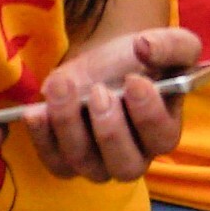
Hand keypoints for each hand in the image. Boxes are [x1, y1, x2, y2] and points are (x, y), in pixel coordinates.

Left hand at [27, 27, 201, 183]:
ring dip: (69, 126)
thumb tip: (145, 46)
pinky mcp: (66, 160)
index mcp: (165, 133)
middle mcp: (135, 158)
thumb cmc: (144, 61)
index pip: (161, 138)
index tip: (133, 80)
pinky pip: (54, 161)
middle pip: (125, 166)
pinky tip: (37, 111)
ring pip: (84, 163)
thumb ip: (170, 45)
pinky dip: (42, 138)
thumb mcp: (172, 44)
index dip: (147, 112)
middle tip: (98, 91)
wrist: (108, 64)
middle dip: (109, 130)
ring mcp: (98, 164)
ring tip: (62, 87)